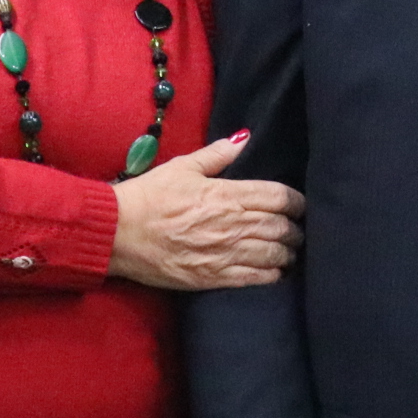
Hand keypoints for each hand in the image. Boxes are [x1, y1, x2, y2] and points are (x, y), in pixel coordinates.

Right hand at [108, 131, 303, 289]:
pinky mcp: (211, 278)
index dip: (296, 202)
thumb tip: (244, 139)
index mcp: (226, 194)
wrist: (117, 233)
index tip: (300, 205)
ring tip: (290, 251)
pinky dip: (270, 276)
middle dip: (294, 229)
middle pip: (279, 226)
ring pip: (271, 254)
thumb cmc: (148, 196)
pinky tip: (275, 272)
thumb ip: (217, 155)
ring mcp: (222, 253)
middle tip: (298, 230)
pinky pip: (252, 278)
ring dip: (287, 252)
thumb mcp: (182, 167)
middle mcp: (230, 224)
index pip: (277, 196)